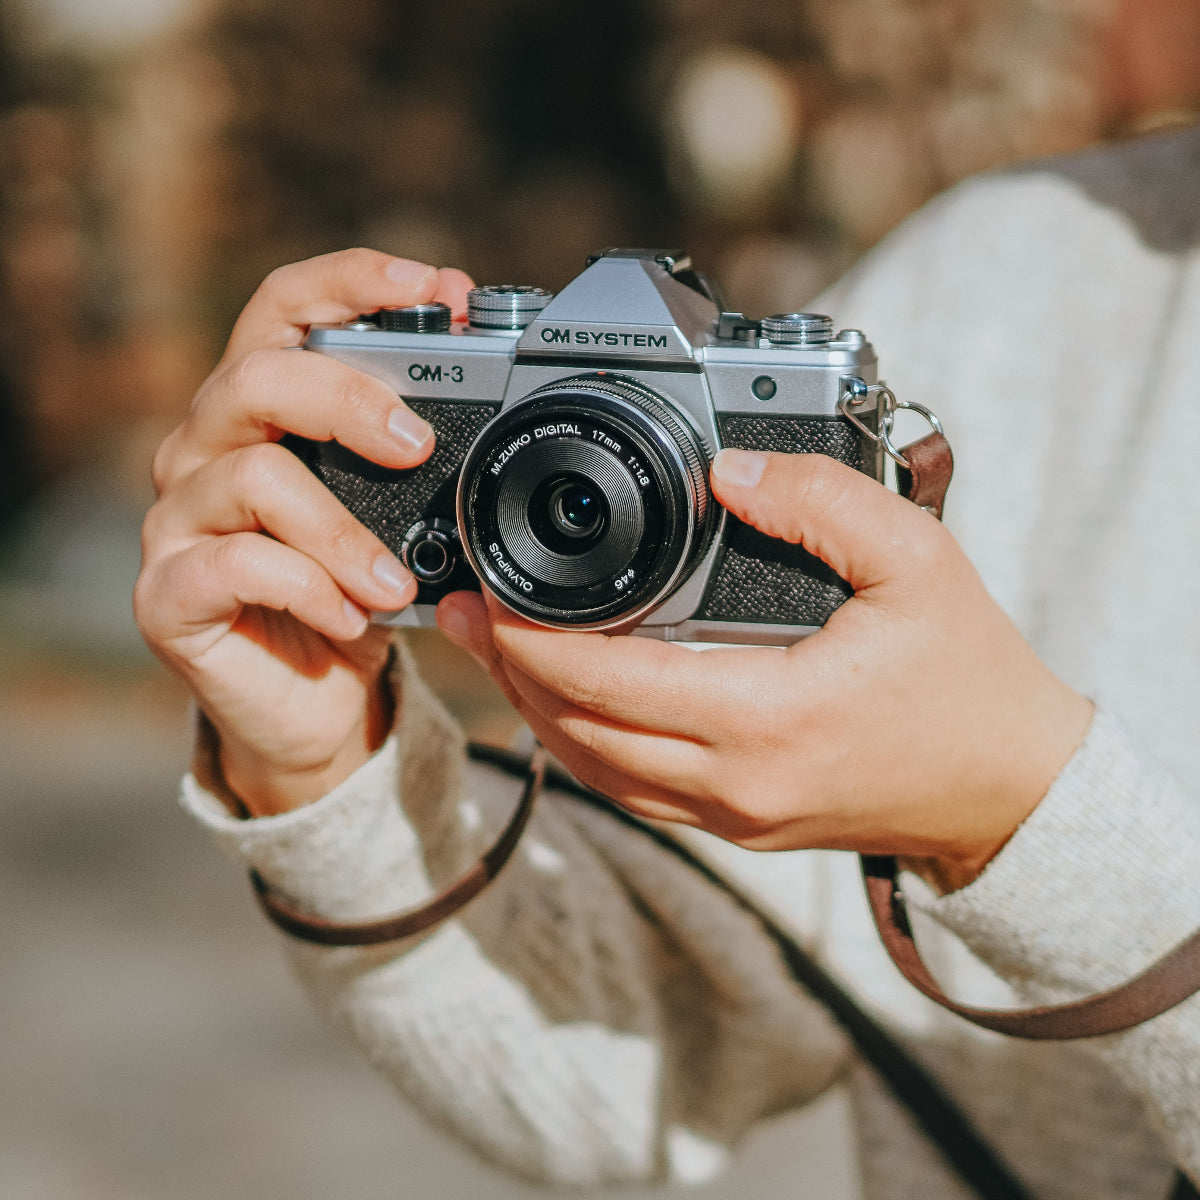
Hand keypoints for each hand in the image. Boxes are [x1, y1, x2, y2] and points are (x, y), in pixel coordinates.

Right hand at [135, 249, 473, 814]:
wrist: (316, 705)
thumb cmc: (358, 598)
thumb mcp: (402, 520)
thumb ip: (420, 458)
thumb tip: (492, 404)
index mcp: (264, 411)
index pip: (284, 309)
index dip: (350, 281)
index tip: (434, 285)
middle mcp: (207, 448)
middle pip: (258, 375)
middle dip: (350, 399)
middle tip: (419, 445)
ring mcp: (178, 519)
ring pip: (252, 475)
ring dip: (342, 530)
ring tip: (395, 582)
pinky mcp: (167, 592)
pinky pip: (235, 565)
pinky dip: (308, 587)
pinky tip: (350, 616)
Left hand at [437, 448, 1092, 890]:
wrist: (1008, 787)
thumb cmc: (969, 678)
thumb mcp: (917, 562)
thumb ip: (822, 500)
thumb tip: (733, 467)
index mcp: (770, 716)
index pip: (608, 681)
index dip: (530, 641)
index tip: (488, 594)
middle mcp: (737, 781)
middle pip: (578, 731)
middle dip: (507, 672)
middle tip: (462, 614)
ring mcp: (734, 814)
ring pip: (595, 771)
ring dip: (534, 712)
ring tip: (492, 653)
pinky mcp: (740, 824)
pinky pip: (632, 790)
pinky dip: (581, 745)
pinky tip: (561, 704)